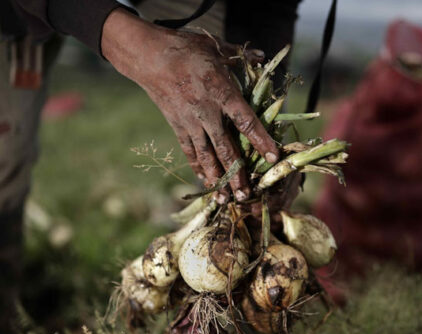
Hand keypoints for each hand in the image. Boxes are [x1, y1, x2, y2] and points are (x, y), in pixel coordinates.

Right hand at [101, 9, 279, 202]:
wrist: (148, 56)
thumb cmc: (185, 48)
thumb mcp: (215, 46)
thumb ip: (240, 56)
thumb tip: (264, 56)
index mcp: (221, 91)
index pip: (245, 120)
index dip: (260, 140)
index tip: (273, 157)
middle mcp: (206, 112)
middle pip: (225, 148)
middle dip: (237, 174)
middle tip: (246, 196)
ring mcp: (190, 122)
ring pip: (206, 156)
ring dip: (217, 178)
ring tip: (226, 199)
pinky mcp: (177, 126)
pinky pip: (189, 151)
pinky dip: (198, 167)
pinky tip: (206, 181)